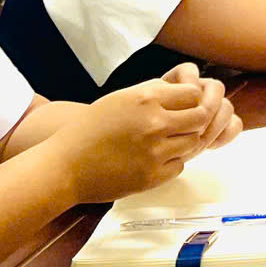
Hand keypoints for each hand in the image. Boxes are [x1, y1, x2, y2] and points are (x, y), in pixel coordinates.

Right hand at [59, 64, 240, 202]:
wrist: (65, 166)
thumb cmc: (89, 130)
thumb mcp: (121, 98)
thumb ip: (153, 92)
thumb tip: (183, 90)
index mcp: (146, 98)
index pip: (194, 94)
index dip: (192, 100)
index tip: (184, 106)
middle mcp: (154, 123)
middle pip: (200, 118)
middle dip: (195, 121)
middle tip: (183, 126)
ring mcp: (154, 152)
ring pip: (193, 143)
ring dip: (184, 142)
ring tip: (167, 142)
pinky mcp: (151, 177)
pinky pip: (179, 166)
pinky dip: (173, 163)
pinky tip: (156, 159)